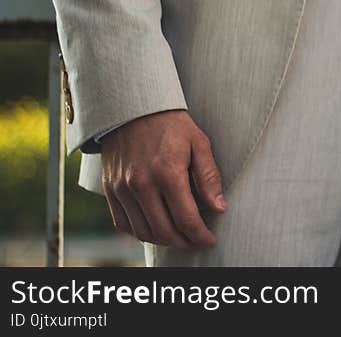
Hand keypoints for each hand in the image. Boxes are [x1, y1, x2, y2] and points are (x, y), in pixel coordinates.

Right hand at [100, 110, 225, 248]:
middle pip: (164, 231)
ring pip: (143, 232)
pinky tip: (155, 229)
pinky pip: (122, 224)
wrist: (133, 109)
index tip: (209, 240)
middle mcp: (142, 184)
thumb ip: (209, 177)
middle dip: (184, 242)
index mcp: (168, 172)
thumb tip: (219, 208)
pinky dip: (140, 233)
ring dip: (163, 241)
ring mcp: (122, 189)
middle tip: (196, 240)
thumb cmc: (172, 125)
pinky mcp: (110, 190)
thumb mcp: (199, 143)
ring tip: (179, 237)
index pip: (186, 218)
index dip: (200, 235)